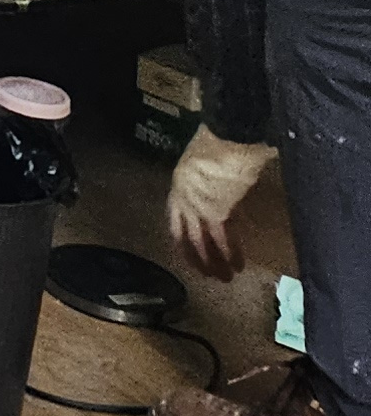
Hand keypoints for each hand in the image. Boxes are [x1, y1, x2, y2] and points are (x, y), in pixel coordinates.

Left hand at [167, 129, 275, 278]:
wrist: (227, 138)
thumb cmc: (220, 141)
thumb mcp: (205, 161)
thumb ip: (209, 178)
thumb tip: (223, 183)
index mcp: (180, 186)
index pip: (175, 220)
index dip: (181, 238)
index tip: (188, 251)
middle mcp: (184, 200)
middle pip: (186, 237)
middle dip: (197, 258)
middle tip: (208, 274)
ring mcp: (198, 208)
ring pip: (203, 244)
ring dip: (215, 263)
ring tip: (226, 277)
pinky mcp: (217, 213)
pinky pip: (223, 240)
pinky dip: (232, 254)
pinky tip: (238, 265)